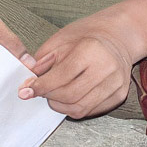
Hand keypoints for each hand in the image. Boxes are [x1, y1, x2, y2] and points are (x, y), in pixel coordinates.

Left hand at [23, 13, 137, 118]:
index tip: (26, 90)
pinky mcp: (120, 95)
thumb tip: (28, 85)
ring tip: (54, 95)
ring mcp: (116, 83)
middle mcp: (108, 67)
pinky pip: (91, 110)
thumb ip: (43, 61)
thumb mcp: (61, 39)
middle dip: (49, 97)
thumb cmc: (87, 36)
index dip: (40, 86)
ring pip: (80, 107)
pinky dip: (74, 108)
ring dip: (60, 105)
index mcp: (92, 49)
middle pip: (70, 95)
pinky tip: (70, 97)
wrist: (117, 37)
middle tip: (40, 91)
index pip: (62, 76)